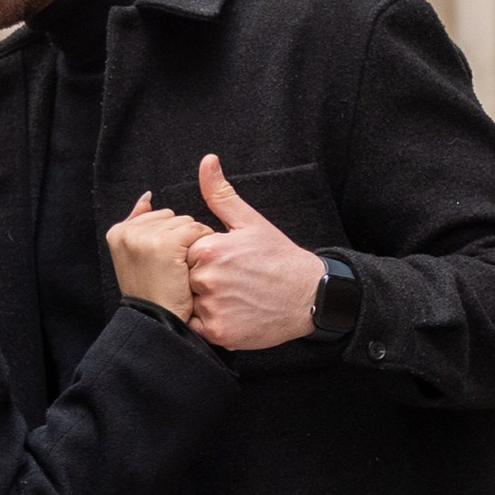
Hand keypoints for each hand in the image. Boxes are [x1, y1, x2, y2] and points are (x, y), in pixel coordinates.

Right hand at [107, 192, 204, 323]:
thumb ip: (139, 224)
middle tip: (171, 270)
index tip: (162, 264)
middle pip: (173, 217)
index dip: (169, 240)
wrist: (159, 323)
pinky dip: (203, 248)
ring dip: (193, 244)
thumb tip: (147, 198)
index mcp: (118, 233)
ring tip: (180, 271)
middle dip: (180, 239)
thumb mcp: (137, 258)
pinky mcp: (166, 244)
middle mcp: (128, 232)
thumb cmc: (153, 294)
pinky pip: (198, 231)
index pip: (158, 216)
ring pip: (187, 222)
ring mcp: (145, 237)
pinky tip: (190, 269)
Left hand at [186, 154, 326, 349]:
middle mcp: (208, 278)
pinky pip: (197, 328)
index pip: (182, 254)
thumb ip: (221, 195)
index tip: (224, 262)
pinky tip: (232, 312)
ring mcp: (213, 307)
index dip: (200, 259)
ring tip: (233, 297)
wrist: (311, 296)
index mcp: (210, 249)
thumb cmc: (279, 257)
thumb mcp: (250, 222)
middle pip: (184, 280)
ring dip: (204, 303)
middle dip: (201, 281)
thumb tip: (207, 161)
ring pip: (189, 305)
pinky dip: (209, 324)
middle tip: (232, 282)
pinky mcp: (219, 333)